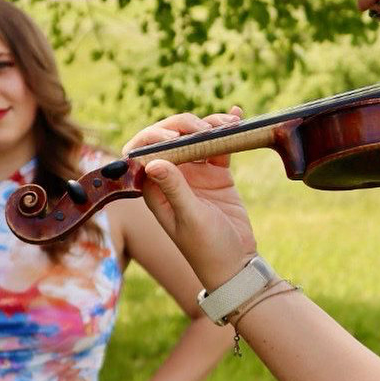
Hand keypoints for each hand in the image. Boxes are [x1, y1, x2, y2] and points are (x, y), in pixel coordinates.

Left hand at [122, 110, 257, 289]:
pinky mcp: (218, 174)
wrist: (236, 264)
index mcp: (156, 190)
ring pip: (196, 138)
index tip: (174, 136)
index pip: (143, 153)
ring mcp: (196, 175)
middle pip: (170, 139)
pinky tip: (236, 116)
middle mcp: (172, 178)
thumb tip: (154, 162)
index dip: (153, 137)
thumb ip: (175, 189)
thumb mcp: (190, 219)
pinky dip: (227, 131)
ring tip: (227, 123)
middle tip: (203, 127)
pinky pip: (220, 146)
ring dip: (209, 125)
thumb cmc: (206, 249)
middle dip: (184, 126)